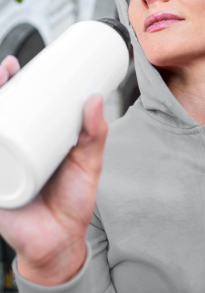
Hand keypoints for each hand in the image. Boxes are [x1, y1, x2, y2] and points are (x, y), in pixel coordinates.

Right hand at [0, 55, 107, 285]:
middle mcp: (11, 151)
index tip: (14, 64)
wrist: (62, 239)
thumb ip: (95, 132)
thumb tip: (96, 98)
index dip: (9, 85)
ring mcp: (0, 167)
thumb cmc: (73, 199)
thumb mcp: (88, 161)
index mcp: (33, 143)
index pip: (16, 108)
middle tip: (6, 70)